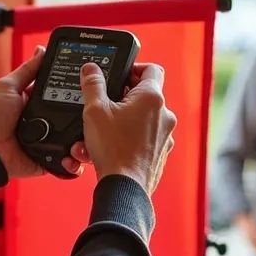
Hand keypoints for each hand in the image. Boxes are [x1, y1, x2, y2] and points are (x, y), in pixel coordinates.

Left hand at [0, 46, 89, 178]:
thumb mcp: (8, 86)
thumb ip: (27, 70)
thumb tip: (41, 50)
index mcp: (34, 101)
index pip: (58, 90)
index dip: (71, 86)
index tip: (87, 80)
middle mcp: (43, 120)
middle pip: (70, 113)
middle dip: (82, 111)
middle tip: (95, 105)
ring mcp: (47, 140)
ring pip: (73, 136)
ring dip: (81, 134)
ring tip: (91, 129)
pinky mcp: (49, 158)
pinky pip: (67, 158)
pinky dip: (74, 157)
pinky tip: (79, 150)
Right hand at [78, 60, 176, 194]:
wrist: (125, 187)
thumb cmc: (113, 150)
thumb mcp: (94, 111)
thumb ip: (93, 85)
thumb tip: (91, 70)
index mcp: (152, 98)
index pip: (151, 69)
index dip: (134, 68)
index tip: (119, 76)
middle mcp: (164, 115)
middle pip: (144, 95)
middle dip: (121, 99)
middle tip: (104, 106)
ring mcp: (165, 135)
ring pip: (141, 119)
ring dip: (121, 121)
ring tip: (100, 132)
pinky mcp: (160, 152)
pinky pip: (143, 138)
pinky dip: (127, 139)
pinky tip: (108, 147)